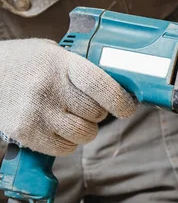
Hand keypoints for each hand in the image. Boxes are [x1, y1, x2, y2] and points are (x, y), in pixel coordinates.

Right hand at [0, 39, 136, 155]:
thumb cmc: (26, 64)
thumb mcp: (54, 54)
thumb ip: (83, 67)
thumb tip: (122, 86)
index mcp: (61, 64)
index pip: (100, 86)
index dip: (120, 100)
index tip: (127, 108)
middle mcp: (49, 88)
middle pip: (96, 114)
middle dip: (98, 113)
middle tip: (85, 106)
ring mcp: (36, 112)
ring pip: (84, 134)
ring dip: (84, 129)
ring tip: (70, 117)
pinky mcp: (25, 133)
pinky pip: (65, 148)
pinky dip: (67, 142)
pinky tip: (56, 128)